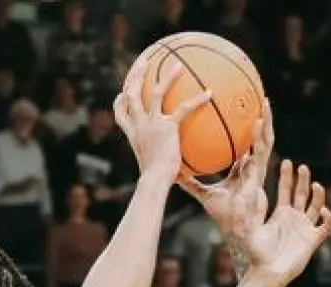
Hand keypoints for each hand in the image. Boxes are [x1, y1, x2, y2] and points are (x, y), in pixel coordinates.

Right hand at [114, 60, 210, 180]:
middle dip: (136, 75)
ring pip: (157, 93)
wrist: (154, 180)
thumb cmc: (155, 180)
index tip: (122, 93)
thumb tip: (176, 172)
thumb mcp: (154, 168)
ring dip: (167, 77)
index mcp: (133, 134)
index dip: (120, 101)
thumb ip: (161, 161)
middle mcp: (139, 125)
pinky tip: (210, 93)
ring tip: (179, 65)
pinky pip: (183, 108)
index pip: (121, 115)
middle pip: (132, 94)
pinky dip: (197, 100)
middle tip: (144, 61)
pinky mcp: (166, 127)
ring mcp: (151, 124)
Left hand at [178, 100, 274, 245]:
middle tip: (256, 99)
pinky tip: (258, 123)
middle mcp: (253, 168)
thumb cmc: (225, 216)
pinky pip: (263, 153)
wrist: (240, 231)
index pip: (245, 146)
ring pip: (265, 142)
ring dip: (266, 123)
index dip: (246, 131)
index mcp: (243, 171)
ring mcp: (260, 172)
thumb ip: (192, 183)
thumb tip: (172, 172)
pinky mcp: (263, 177)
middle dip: (259, 120)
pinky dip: (261, 138)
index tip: (243, 113)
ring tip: (263, 104)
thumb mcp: (206, 195)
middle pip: (257, 139)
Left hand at [244, 160, 330, 283]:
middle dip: (302, 179)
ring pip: (316, 206)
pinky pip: (327, 226)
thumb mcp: (251, 228)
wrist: (268, 273)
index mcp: (280, 214)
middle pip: (301, 193)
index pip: (285, 190)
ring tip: (315, 185)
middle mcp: (294, 218)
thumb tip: (254, 190)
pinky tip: (323, 212)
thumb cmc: (257, 254)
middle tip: (302, 167)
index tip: (286, 162)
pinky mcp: (313, 240)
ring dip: (318, 194)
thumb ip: (253, 211)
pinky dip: (328, 218)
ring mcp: (305, 228)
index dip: (286, 176)